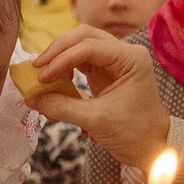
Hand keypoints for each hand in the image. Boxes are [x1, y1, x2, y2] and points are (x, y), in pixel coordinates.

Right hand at [28, 26, 170, 166]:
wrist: (152, 146)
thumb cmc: (133, 133)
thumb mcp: (95, 120)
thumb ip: (62, 107)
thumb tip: (31, 99)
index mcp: (131, 59)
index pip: (89, 46)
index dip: (62, 59)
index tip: (42, 77)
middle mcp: (124, 53)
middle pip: (84, 36)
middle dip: (58, 51)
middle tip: (37, 68)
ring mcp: (115, 61)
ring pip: (80, 45)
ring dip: (60, 59)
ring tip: (43, 78)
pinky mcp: (106, 71)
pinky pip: (80, 61)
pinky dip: (65, 70)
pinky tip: (55, 84)